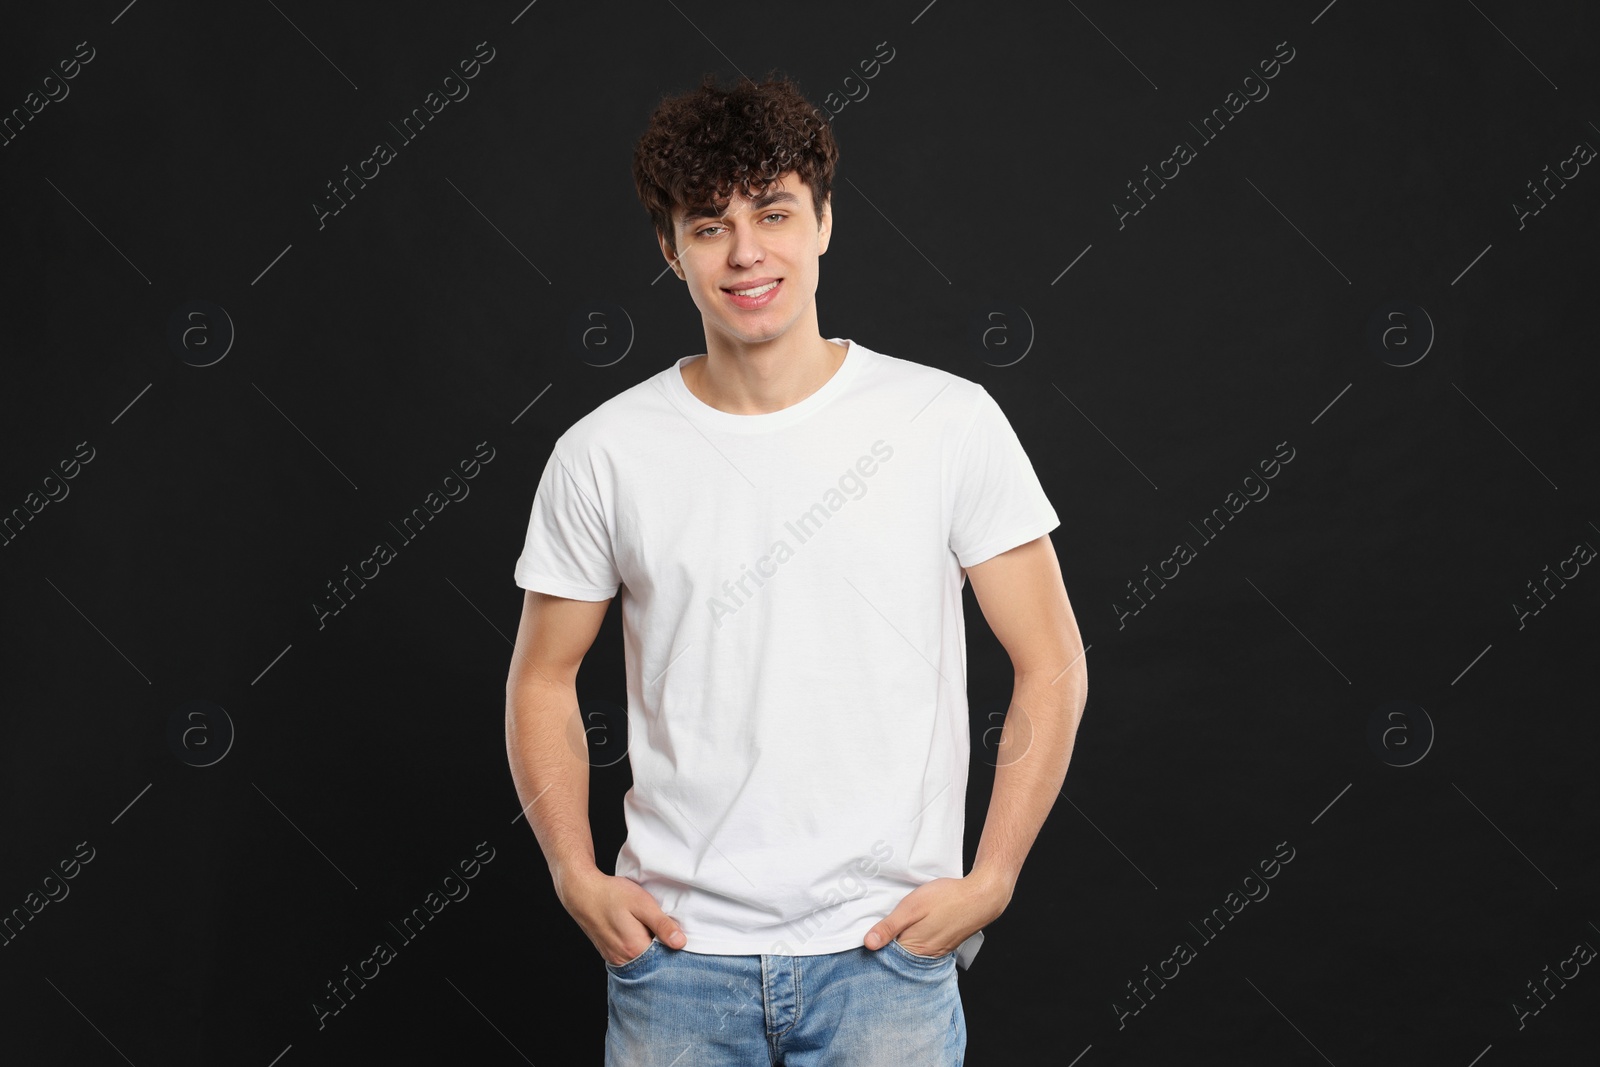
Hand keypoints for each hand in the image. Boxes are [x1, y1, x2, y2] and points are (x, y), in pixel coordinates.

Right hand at [552, 864, 687, 964]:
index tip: (674, 930)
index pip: (665, 957)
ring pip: (641, 960)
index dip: (673, 945)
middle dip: (661, 948)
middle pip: (653, 962)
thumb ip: (662, 925)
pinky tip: (637, 932)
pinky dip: (637, 948)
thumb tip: (680, 943)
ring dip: (649, 948)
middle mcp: (624, 959)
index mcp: (635, 949)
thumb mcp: (642, 904)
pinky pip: (630, 957)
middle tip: (661, 926)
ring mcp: (615, 958)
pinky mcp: (609, 954)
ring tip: (647, 928)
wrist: (582, 893)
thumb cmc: (612, 895)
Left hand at [863, 868, 1012, 956]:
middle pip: (898, 957)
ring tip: (897, 928)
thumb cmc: (947, 898)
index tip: (867, 936)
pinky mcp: (945, 946)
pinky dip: (916, 942)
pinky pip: (924, 949)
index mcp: (914, 947)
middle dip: (888, 947)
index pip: (886, 956)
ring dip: (903, 943)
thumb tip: (868, 944)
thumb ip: (890, 926)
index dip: (876, 946)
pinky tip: (916, 929)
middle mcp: (925, 955)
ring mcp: (937, 952)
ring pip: (912, 953)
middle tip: (880, 931)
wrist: (981, 897)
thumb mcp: (912, 906)